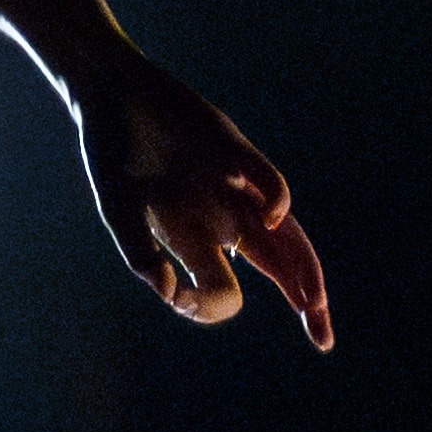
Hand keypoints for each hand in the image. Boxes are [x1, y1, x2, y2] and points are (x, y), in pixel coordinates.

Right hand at [75, 55, 331, 347]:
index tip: (184, 302)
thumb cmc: (110, 151)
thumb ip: (139, 249)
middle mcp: (221, 217)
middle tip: (323, 340)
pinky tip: (270, 220)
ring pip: (284, 234)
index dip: (210, 305)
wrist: (109, 91)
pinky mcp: (232, 147)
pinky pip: (266, 180)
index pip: (222, 288)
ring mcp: (232, 185)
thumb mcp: (117, 207)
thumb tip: (169, 293)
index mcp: (191, 239)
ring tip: (314, 303)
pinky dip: (275, 200)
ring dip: (302, 268)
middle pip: (277, 265)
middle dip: (304, 300)